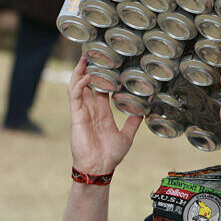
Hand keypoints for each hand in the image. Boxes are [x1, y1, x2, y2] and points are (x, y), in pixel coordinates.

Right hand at [68, 56, 142, 175]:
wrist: (100, 168)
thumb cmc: (110, 155)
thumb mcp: (127, 135)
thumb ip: (133, 122)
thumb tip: (145, 110)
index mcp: (102, 113)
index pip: (101, 89)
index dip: (104, 77)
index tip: (109, 63)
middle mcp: (91, 110)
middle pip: (88, 84)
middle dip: (90, 69)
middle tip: (94, 53)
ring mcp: (82, 112)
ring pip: (77, 87)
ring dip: (80, 72)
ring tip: (85, 58)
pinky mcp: (76, 117)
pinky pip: (75, 97)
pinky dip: (78, 85)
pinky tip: (86, 76)